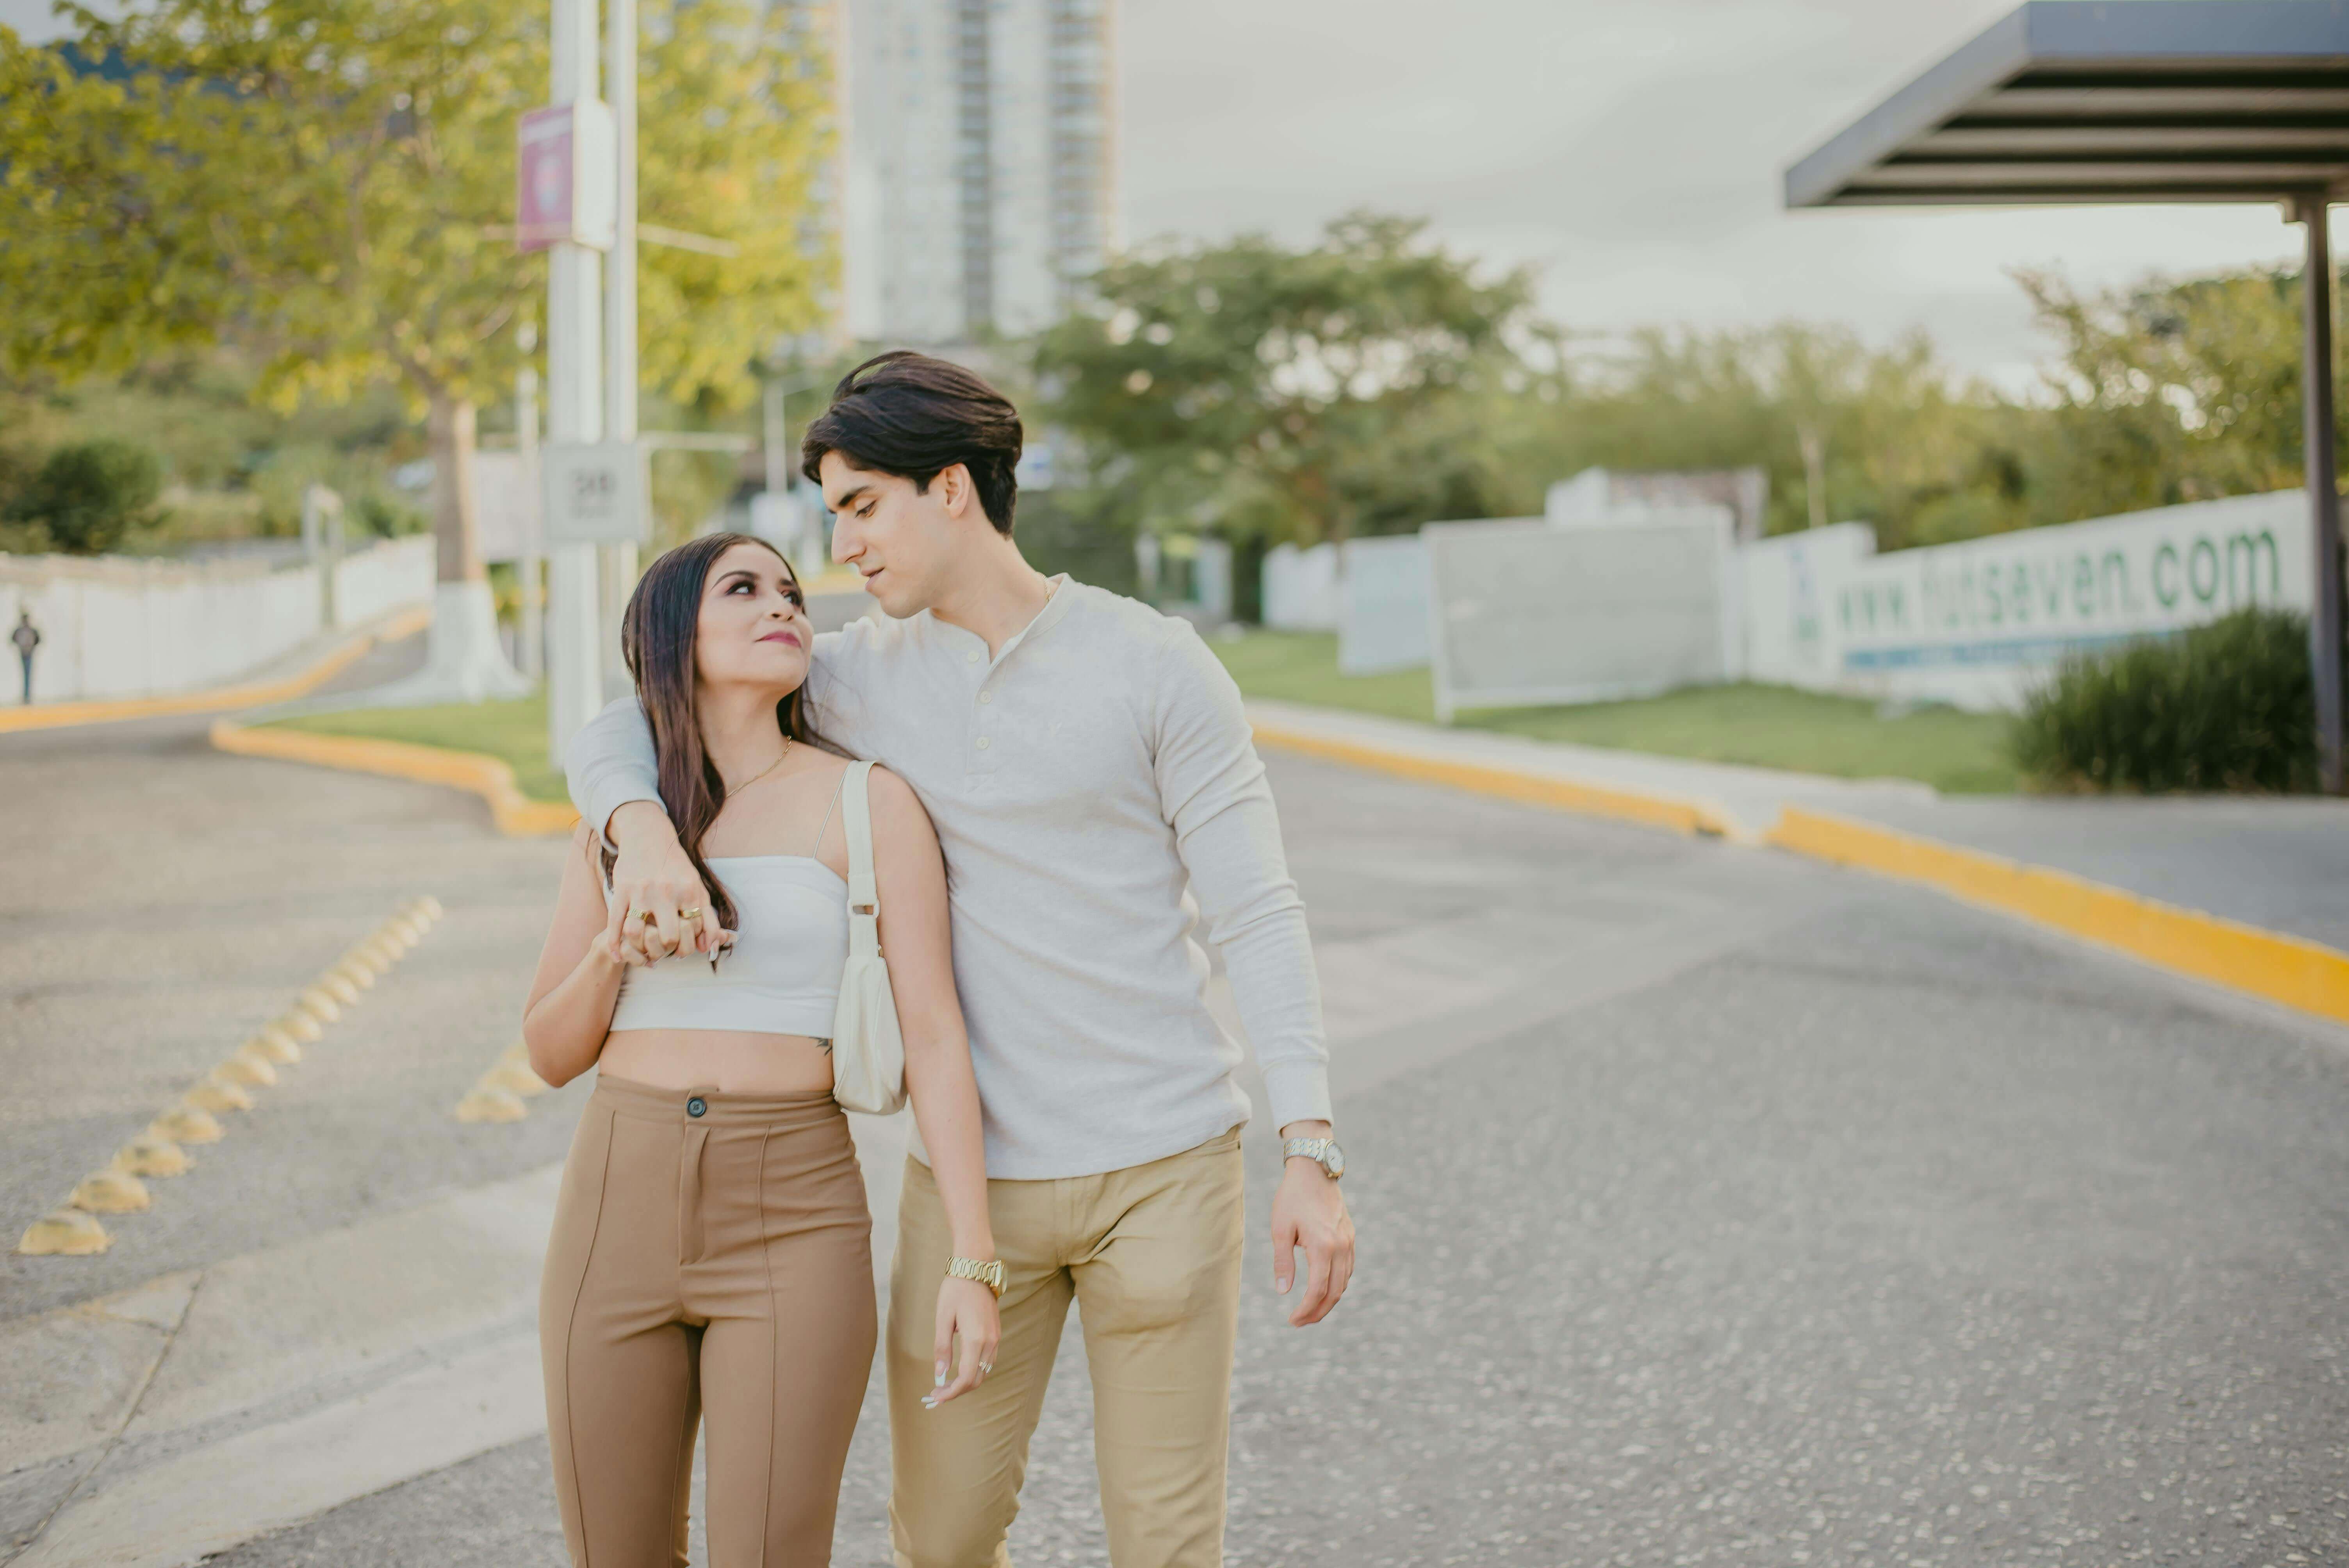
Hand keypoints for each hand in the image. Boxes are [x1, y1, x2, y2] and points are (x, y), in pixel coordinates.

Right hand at [601, 801, 714, 963]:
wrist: (649, 836)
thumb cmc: (676, 868)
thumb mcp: (697, 888)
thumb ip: (708, 919)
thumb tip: (709, 949)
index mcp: (689, 891)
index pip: (693, 932)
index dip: (689, 944)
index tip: (682, 945)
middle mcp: (666, 891)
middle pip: (667, 938)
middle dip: (667, 950)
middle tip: (664, 949)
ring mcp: (641, 891)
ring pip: (636, 933)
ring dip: (640, 948)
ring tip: (645, 950)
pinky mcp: (621, 890)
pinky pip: (614, 923)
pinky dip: (614, 944)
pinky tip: (617, 955)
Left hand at [924, 1276, 1000, 1407]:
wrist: (975, 1268)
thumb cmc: (955, 1291)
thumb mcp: (943, 1319)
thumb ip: (942, 1348)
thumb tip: (940, 1374)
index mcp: (976, 1339)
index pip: (967, 1378)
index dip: (951, 1393)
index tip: (935, 1396)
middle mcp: (990, 1342)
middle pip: (977, 1380)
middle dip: (957, 1391)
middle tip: (936, 1394)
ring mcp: (996, 1338)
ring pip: (984, 1372)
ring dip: (966, 1383)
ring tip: (945, 1385)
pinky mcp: (996, 1333)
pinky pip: (988, 1361)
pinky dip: (974, 1371)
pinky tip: (959, 1370)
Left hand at [1271, 1154, 1353, 1326]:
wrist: (1314, 1170)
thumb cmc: (1292, 1198)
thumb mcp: (1280, 1229)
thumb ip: (1283, 1262)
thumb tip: (1283, 1292)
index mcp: (1322, 1246)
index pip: (1317, 1289)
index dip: (1306, 1310)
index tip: (1293, 1320)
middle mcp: (1340, 1246)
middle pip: (1334, 1292)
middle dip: (1318, 1312)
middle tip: (1299, 1322)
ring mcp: (1348, 1241)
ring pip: (1344, 1282)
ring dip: (1329, 1301)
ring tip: (1310, 1310)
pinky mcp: (1350, 1236)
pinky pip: (1348, 1269)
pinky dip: (1337, 1284)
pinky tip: (1324, 1289)